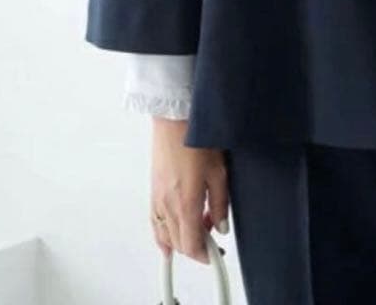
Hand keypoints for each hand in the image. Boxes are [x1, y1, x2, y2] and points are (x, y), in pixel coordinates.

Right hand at [149, 117, 230, 264]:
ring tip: (200, 223)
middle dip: (197, 245)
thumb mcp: (219, 172)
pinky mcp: (153, 192)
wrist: (175, 120)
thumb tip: (221, 226)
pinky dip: (163, 234)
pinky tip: (169, 237)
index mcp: (186, 203)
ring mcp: (158, 199)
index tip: (216, 254)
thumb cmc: (197, 139)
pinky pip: (156, 223)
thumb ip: (221, 203)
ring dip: (183, 238)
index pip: (192, 245)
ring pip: (167, 235)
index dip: (204, 255)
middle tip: (214, 229)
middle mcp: (168, 206)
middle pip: (180, 243)